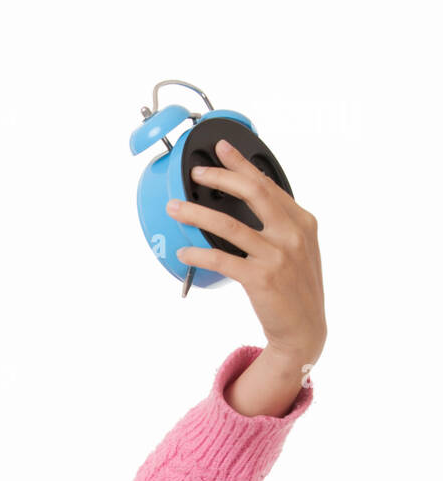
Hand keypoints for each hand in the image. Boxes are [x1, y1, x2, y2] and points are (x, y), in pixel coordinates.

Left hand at [170, 137, 326, 365]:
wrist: (304, 330)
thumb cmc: (297, 291)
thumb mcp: (300, 250)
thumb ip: (281, 226)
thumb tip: (251, 205)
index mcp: (302, 222)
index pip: (267, 184)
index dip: (242, 165)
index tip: (223, 149)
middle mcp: (292, 234)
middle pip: (251, 193)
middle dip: (220, 178)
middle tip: (196, 174)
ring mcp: (277, 256)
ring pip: (229, 226)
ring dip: (197, 215)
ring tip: (176, 209)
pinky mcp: (261, 279)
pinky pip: (222, 259)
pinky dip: (200, 254)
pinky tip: (186, 252)